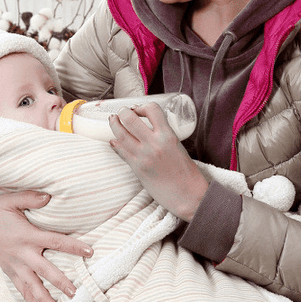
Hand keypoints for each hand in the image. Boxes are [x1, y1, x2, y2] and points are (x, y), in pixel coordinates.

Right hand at [0, 191, 92, 301]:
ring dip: (45, 300)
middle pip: (44, 270)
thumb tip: (49, 196)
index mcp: (27, 235)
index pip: (54, 241)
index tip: (89, 252)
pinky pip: (21, 290)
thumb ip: (30, 198)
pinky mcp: (9, 272)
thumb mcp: (11, 200)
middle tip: (75, 292)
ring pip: (32, 286)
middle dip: (60, 282)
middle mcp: (22, 253)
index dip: (72, 246)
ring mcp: (15, 265)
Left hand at [108, 104, 208, 220]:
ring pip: (120, 134)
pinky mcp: (136, 168)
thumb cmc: (186, 172)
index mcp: (168, 135)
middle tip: (122, 112)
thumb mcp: (177, 146)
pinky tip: (114, 140)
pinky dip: (115, 143)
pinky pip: (120, 151)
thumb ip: (164, 136)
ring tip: (113, 120)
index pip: (152, 109)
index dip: (142, 106)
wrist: (187, 194)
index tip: (140, 110)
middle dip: (123, 112)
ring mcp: (143, 156)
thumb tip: (149, 129)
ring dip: (114, 124)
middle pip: (130, 119)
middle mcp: (154, 143)